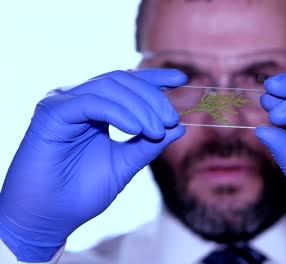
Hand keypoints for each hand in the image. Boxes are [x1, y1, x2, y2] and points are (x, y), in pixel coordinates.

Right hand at [0, 69, 186, 261]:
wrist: (50, 217)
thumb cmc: (82, 192)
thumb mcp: (126, 163)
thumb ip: (150, 144)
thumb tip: (179, 127)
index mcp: (96, 109)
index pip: (128, 83)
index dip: (154, 79)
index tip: (181, 80)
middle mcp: (79, 100)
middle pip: (122, 81)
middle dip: (152, 97)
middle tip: (171, 118)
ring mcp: (64, 103)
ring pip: (109, 87)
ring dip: (140, 107)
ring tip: (157, 129)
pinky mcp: (52, 112)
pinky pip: (91, 102)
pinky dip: (118, 112)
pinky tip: (136, 128)